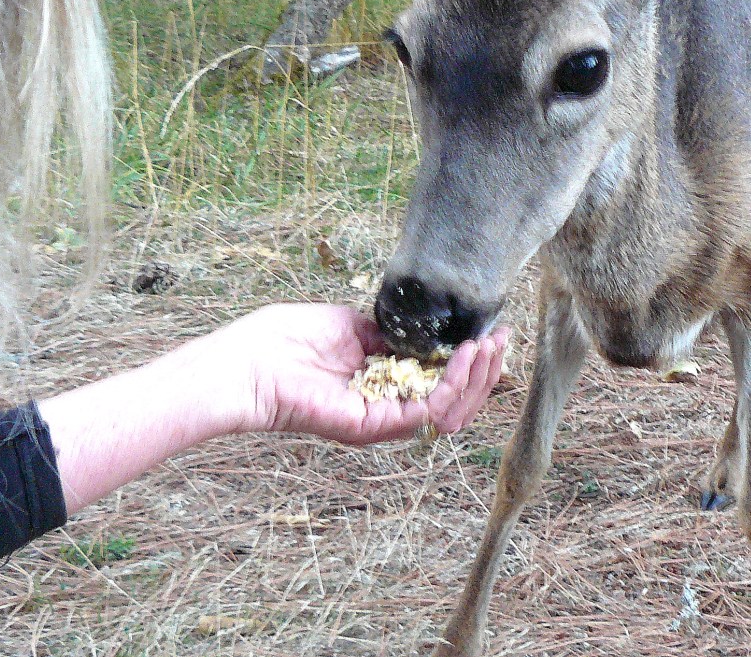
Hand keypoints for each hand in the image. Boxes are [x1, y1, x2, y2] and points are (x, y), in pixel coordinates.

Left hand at [218, 303, 508, 444]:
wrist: (249, 362)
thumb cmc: (286, 338)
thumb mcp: (350, 324)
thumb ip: (388, 331)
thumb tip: (424, 329)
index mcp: (382, 379)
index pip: (439, 377)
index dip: (469, 358)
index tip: (492, 330)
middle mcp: (386, 403)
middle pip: (453, 399)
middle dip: (483, 370)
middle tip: (502, 339)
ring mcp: (381, 418)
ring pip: (449, 411)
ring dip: (476, 379)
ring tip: (487, 347)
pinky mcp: (373, 426)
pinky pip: (426, 413)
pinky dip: (452, 385)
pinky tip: (462, 355)